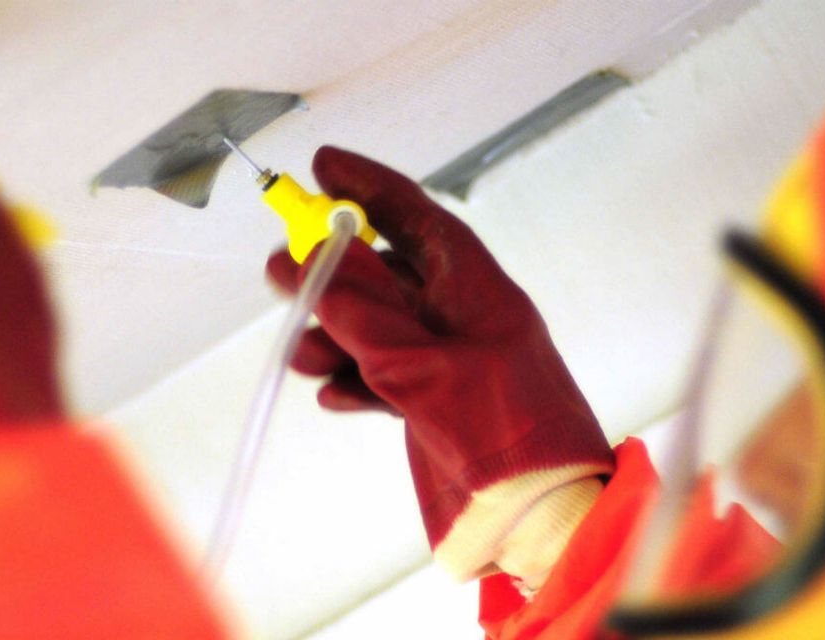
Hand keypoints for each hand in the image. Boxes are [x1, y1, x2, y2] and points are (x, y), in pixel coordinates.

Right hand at [268, 147, 613, 579]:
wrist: (541, 515)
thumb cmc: (507, 432)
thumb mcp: (423, 364)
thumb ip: (362, 313)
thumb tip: (310, 260)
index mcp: (473, 287)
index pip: (415, 216)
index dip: (368, 187)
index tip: (323, 166)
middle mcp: (459, 316)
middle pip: (384, 273)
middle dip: (332, 272)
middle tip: (283, 270)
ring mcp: (446, 361)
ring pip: (376, 329)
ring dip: (333, 336)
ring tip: (301, 354)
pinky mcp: (434, 402)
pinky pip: (383, 377)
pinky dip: (354, 381)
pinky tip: (335, 394)